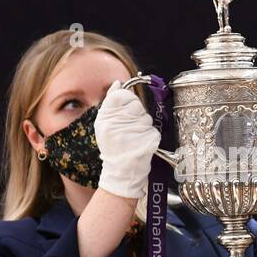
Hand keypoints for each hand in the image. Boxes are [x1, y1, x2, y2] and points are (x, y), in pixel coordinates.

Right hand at [95, 80, 160, 199]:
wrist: (121, 172)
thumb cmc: (112, 147)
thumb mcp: (103, 125)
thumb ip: (110, 103)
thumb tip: (117, 83)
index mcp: (106, 120)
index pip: (121, 95)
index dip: (127, 99)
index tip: (126, 108)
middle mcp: (119, 126)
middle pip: (136, 105)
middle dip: (136, 113)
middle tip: (129, 127)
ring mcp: (135, 133)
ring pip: (146, 118)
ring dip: (143, 125)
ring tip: (134, 137)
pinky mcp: (149, 141)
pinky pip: (153, 130)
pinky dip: (150, 136)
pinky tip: (141, 144)